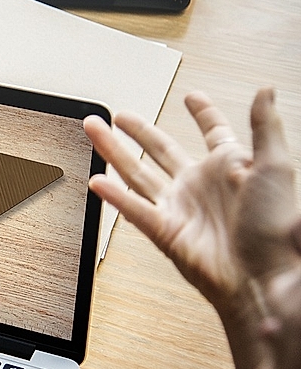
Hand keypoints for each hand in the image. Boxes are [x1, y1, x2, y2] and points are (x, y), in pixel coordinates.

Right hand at [84, 88, 300, 368]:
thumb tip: (265, 91)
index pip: (214, 132)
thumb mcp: (276, 167)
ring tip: (93, 128)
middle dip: (138, 130)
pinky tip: (97, 180)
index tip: (192, 98)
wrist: (261, 277)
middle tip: (118, 115)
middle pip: (161, 149)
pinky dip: (114, 196)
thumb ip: (265, 127)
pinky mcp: (164, 231)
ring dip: (113, 150)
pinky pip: (133, 208)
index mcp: (230, 167)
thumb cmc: (275, 228)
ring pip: (137, 171)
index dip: (203, 114)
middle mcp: (200, 185)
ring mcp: (179, 207)